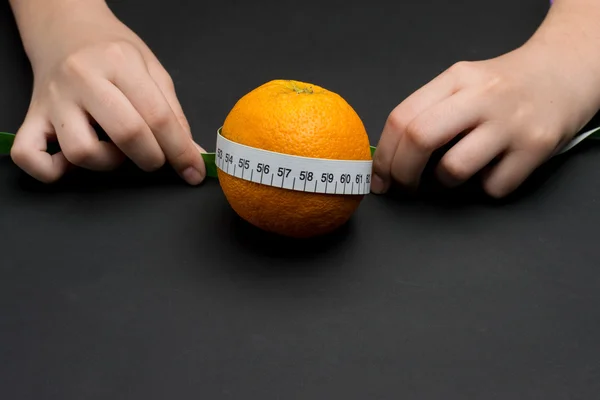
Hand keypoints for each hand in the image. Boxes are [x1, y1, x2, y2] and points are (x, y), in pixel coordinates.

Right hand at [10, 1, 205, 183]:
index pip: (159, 117)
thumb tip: (192, 155)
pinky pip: (29, 155)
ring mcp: (54, 99)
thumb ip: (174, 113)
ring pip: (81, 152)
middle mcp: (83, 79)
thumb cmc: (112, 52)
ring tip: (113, 149)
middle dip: (152, 159)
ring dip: (106, 163)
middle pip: (127, 134)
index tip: (193, 173)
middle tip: (155, 158)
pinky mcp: (31, 116)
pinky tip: (70, 162)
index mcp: (120, 63)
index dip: (181, 152)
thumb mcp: (152, 70)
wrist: (66, 29)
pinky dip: (50, 170)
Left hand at [371, 40, 599, 197]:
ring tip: (453, 174)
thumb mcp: (463, 84)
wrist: (564, 74)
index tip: (380, 178)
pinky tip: (492, 170)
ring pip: (453, 170)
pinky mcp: (535, 148)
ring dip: (443, 184)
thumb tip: (390, 157)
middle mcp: (482, 97)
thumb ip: (428, 111)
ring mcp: (510, 122)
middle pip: (420, 139)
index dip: (383, 156)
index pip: (402, 118)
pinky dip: (484, 187)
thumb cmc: (502, 87)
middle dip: (401, 174)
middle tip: (402, 188)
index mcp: (456, 79)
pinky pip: (493, 187)